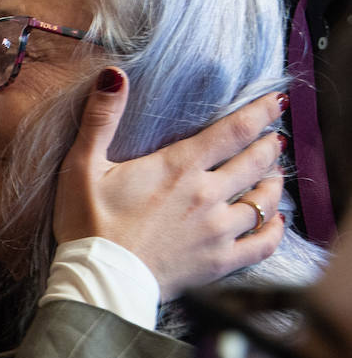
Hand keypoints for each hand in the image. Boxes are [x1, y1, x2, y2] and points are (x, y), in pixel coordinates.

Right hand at [55, 69, 284, 299]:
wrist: (99, 281)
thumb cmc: (87, 223)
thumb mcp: (82, 165)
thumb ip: (101, 119)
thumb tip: (114, 76)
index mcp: (179, 168)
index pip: (234, 131)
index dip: (260, 112)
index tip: (275, 103)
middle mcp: (208, 196)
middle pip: (257, 162)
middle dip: (270, 146)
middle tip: (274, 139)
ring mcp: (218, 231)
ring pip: (264, 200)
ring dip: (274, 183)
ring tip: (273, 174)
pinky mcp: (219, 262)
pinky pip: (263, 244)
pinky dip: (275, 230)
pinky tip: (275, 221)